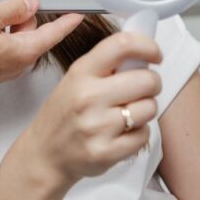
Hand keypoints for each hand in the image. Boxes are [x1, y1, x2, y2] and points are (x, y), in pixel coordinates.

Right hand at [0, 0, 82, 100]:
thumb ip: (12, 8)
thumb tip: (30, 4)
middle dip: (18, 14)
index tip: (79, 14)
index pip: (54, 33)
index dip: (67, 20)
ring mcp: (3, 67)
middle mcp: (18, 63)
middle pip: (30, 31)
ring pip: (12, 36)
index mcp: (24, 51)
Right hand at [0, 31, 162, 198]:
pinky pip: (144, 135)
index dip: (147, 46)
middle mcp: (88, 96)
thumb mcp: (74, 80)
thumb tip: (143, 55)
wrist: (44, 154)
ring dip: (145, 110)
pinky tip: (123, 133)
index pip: (122, 45)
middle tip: (142, 90)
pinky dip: (139, 133)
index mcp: (81, 72)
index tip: (155, 55)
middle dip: (152, 84)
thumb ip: (105, 66)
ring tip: (128, 114)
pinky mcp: (106, 152)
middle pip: (146, 80)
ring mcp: (97, 126)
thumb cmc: (63, 114)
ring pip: (149, 108)